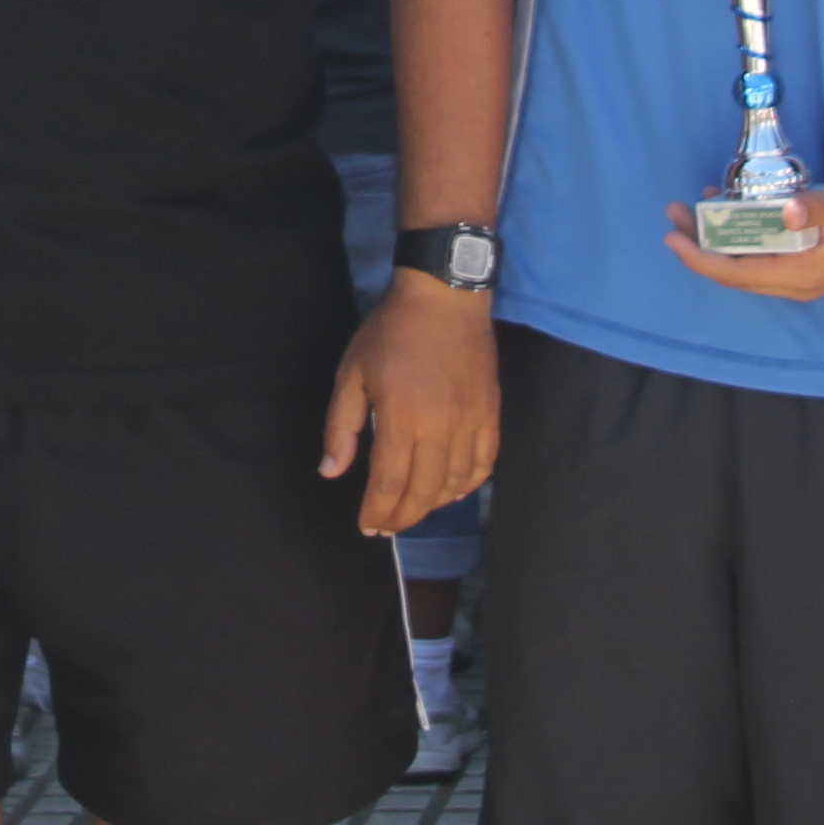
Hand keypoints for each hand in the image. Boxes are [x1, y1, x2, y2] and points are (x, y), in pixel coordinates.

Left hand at [321, 272, 498, 534]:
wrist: (444, 297)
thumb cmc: (391, 332)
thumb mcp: (352, 374)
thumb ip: (342, 427)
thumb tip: (331, 471)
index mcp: (402, 417)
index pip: (389, 483)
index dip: (378, 512)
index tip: (368, 526)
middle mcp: (441, 427)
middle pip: (424, 492)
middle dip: (403, 517)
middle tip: (388, 527)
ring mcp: (471, 422)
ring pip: (455, 484)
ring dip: (433, 505)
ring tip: (413, 509)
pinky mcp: (491, 414)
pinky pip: (484, 464)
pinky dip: (468, 486)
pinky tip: (450, 491)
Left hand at [663, 174, 823, 299]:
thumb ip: (817, 207)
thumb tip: (785, 210)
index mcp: (804, 274)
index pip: (738, 274)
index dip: (701, 258)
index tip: (674, 236)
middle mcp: (801, 282)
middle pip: (738, 271)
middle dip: (703, 245)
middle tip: (678, 213)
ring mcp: (809, 276)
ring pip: (753, 264)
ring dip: (724, 240)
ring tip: (701, 208)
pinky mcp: (817, 263)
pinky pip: (770, 256)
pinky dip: (748, 236)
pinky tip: (743, 210)